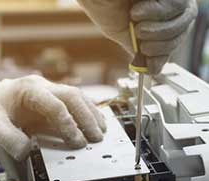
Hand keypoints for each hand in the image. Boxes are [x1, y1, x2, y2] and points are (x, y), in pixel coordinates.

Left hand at [0, 76, 105, 160]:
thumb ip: (8, 138)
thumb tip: (28, 150)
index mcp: (29, 88)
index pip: (55, 104)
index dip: (68, 124)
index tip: (76, 141)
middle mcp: (41, 86)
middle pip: (72, 96)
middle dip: (86, 116)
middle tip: (96, 136)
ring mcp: (47, 91)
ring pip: (76, 96)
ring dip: (90, 112)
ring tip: (101, 129)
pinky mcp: (49, 99)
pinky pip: (72, 102)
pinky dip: (84, 111)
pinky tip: (92, 121)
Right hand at [78, 0, 197, 73]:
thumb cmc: (102, 7)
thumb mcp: (122, 35)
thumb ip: (139, 49)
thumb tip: (152, 69)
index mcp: (154, 18)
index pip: (174, 38)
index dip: (165, 53)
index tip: (152, 65)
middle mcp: (164, 5)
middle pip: (181, 31)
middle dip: (161, 45)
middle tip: (142, 44)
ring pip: (183, 19)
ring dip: (157, 30)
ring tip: (136, 23)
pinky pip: (176, 6)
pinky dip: (155, 13)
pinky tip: (136, 10)